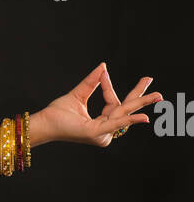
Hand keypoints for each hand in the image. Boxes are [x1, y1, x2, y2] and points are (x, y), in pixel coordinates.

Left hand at [36, 63, 162, 145]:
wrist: (44, 122)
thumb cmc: (57, 113)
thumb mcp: (78, 94)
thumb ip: (92, 82)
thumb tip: (103, 67)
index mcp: (101, 123)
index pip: (114, 103)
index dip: (110, 87)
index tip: (104, 72)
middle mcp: (103, 131)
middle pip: (125, 110)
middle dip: (141, 98)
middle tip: (156, 88)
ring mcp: (101, 134)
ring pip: (123, 113)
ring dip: (139, 103)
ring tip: (157, 95)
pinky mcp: (96, 134)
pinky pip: (115, 124)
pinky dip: (129, 119)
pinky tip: (143, 117)